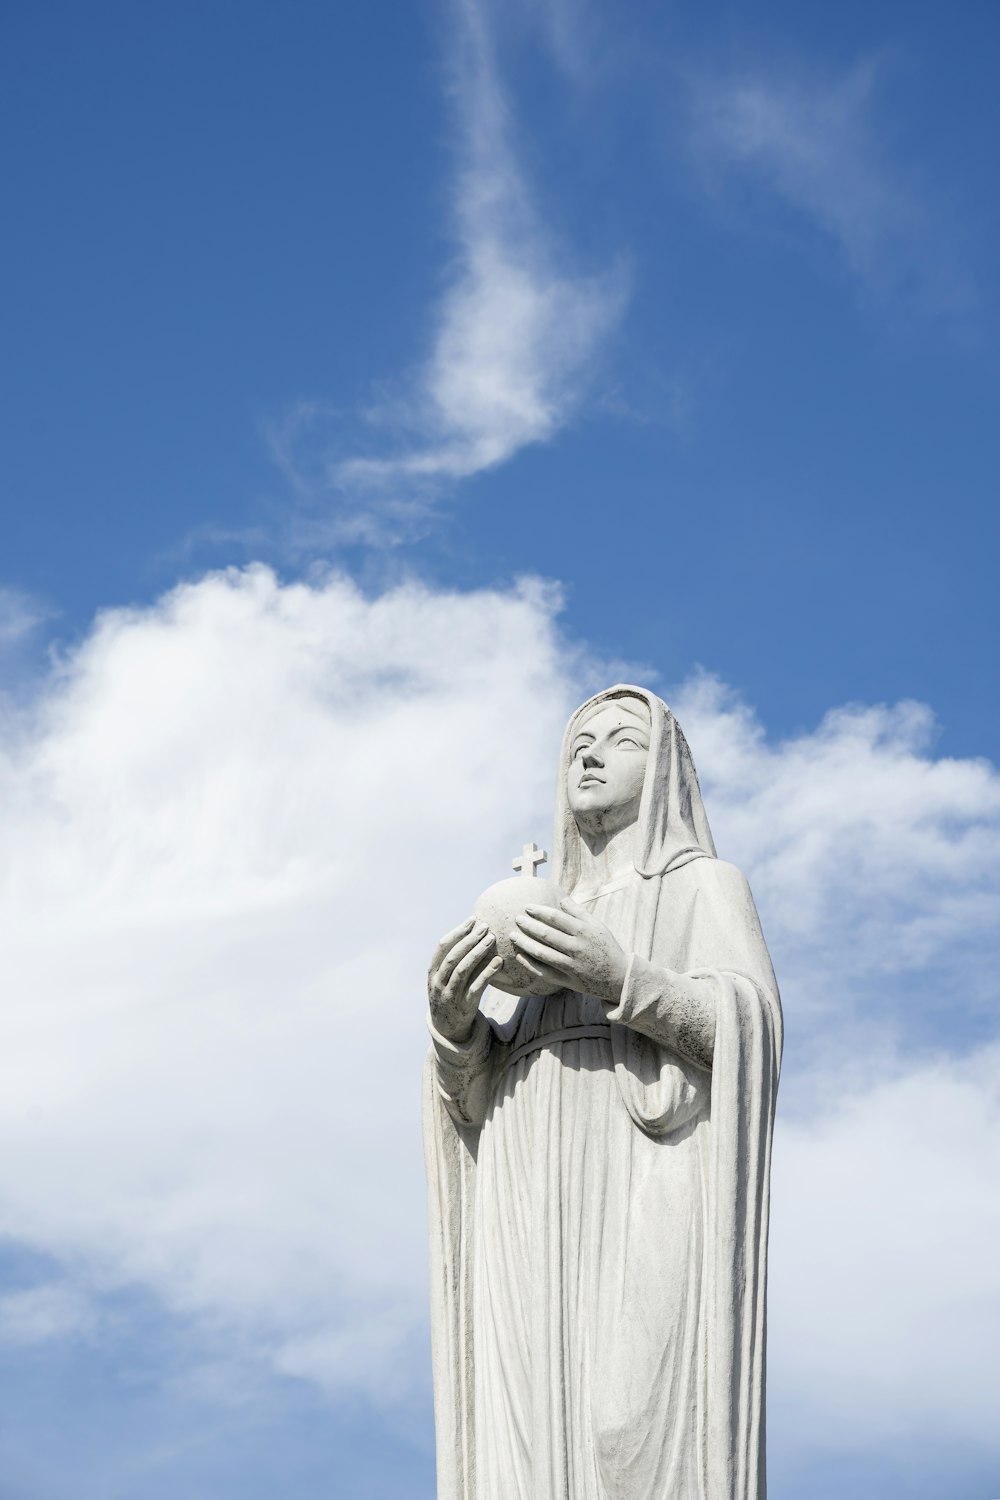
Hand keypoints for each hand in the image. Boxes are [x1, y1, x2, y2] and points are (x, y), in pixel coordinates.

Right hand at [428, 917, 501, 1043]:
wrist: (447, 1029)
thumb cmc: (449, 995)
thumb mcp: (444, 978)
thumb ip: (453, 960)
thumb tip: (473, 933)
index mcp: (432, 973)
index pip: (442, 947)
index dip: (458, 932)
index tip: (473, 920)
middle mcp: (438, 983)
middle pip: (453, 957)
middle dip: (469, 939)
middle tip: (485, 926)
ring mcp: (450, 995)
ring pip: (462, 970)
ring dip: (478, 952)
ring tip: (491, 939)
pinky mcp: (464, 1006)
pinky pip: (476, 987)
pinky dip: (487, 973)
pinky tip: (498, 962)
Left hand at [510, 899, 627, 1004]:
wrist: (618, 977)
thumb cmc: (606, 947)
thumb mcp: (597, 926)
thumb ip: (578, 912)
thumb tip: (561, 899)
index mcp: (584, 932)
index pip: (556, 918)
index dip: (540, 911)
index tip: (527, 907)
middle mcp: (576, 948)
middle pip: (546, 935)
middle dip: (529, 926)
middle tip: (517, 919)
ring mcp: (571, 965)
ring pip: (542, 954)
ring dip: (525, 944)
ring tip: (513, 936)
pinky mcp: (567, 980)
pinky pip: (544, 972)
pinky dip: (530, 964)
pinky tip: (519, 956)